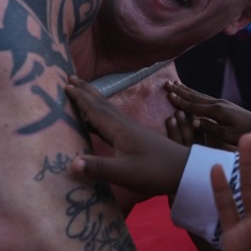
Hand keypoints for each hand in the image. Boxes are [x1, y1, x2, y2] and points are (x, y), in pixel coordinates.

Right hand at [65, 75, 189, 196]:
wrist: (185, 170)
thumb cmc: (156, 172)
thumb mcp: (126, 173)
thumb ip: (99, 167)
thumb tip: (71, 163)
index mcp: (120, 130)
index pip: (95, 110)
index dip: (79, 98)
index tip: (64, 84)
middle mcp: (125, 125)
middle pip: (101, 104)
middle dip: (85, 91)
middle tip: (70, 77)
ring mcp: (132, 130)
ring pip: (108, 110)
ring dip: (93, 100)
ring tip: (81, 93)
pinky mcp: (137, 138)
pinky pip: (113, 121)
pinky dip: (101, 116)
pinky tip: (97, 122)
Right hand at [166, 81, 250, 147]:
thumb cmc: (244, 134)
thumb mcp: (226, 135)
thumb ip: (209, 128)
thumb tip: (192, 121)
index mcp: (216, 111)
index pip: (193, 105)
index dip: (179, 101)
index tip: (168, 94)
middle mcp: (218, 103)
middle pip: (195, 96)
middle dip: (180, 90)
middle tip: (166, 83)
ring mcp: (222, 102)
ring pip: (200, 95)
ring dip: (187, 90)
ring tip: (176, 84)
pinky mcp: (225, 104)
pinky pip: (206, 97)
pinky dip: (196, 94)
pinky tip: (193, 93)